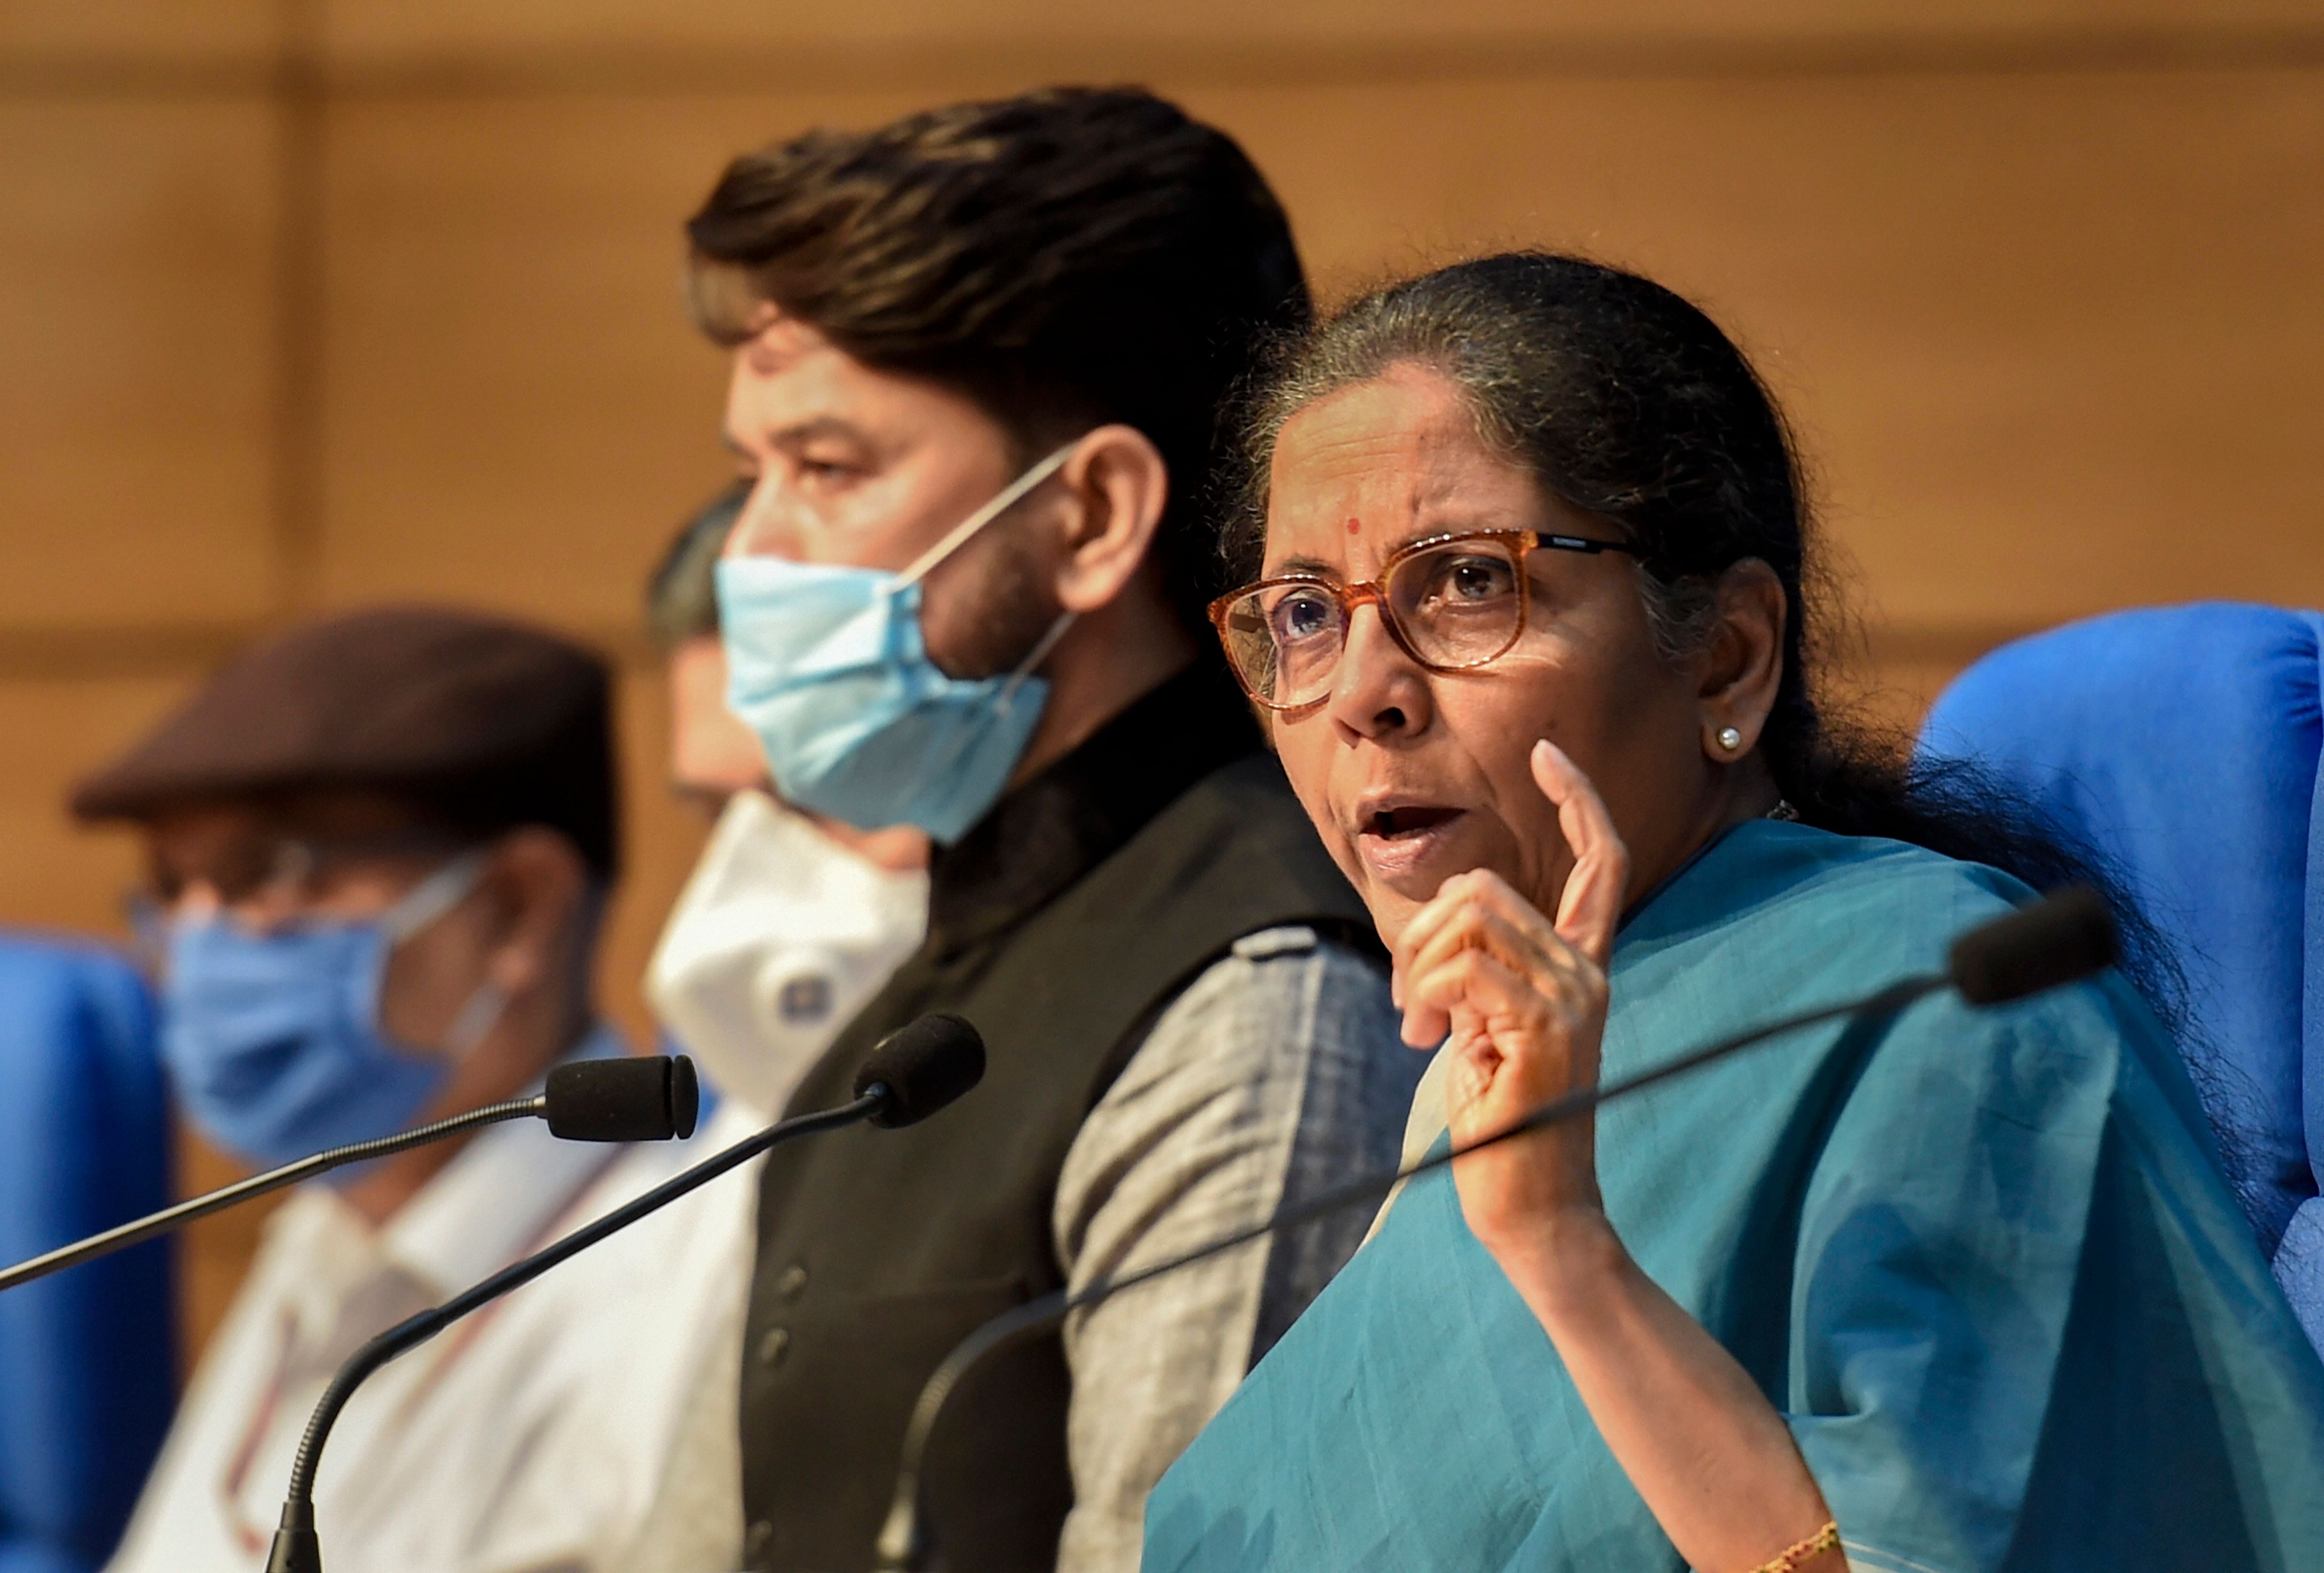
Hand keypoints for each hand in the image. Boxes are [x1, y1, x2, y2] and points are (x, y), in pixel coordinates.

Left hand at [1390, 740, 1629, 1260]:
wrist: (1534, 1210)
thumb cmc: (1504, 1128)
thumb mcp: (1485, 1034)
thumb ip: (1475, 978)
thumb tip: (1431, 939)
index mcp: (1581, 967)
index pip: (1602, 860)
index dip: (1579, 799)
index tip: (1547, 753)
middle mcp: (1588, 973)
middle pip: (1483, 887)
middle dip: (1419, 932)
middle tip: (1409, 1004)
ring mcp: (1572, 998)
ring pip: (1466, 918)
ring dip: (1416, 967)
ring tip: (1418, 1028)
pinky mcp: (1544, 1029)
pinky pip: (1462, 969)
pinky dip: (1426, 997)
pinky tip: (1430, 1045)